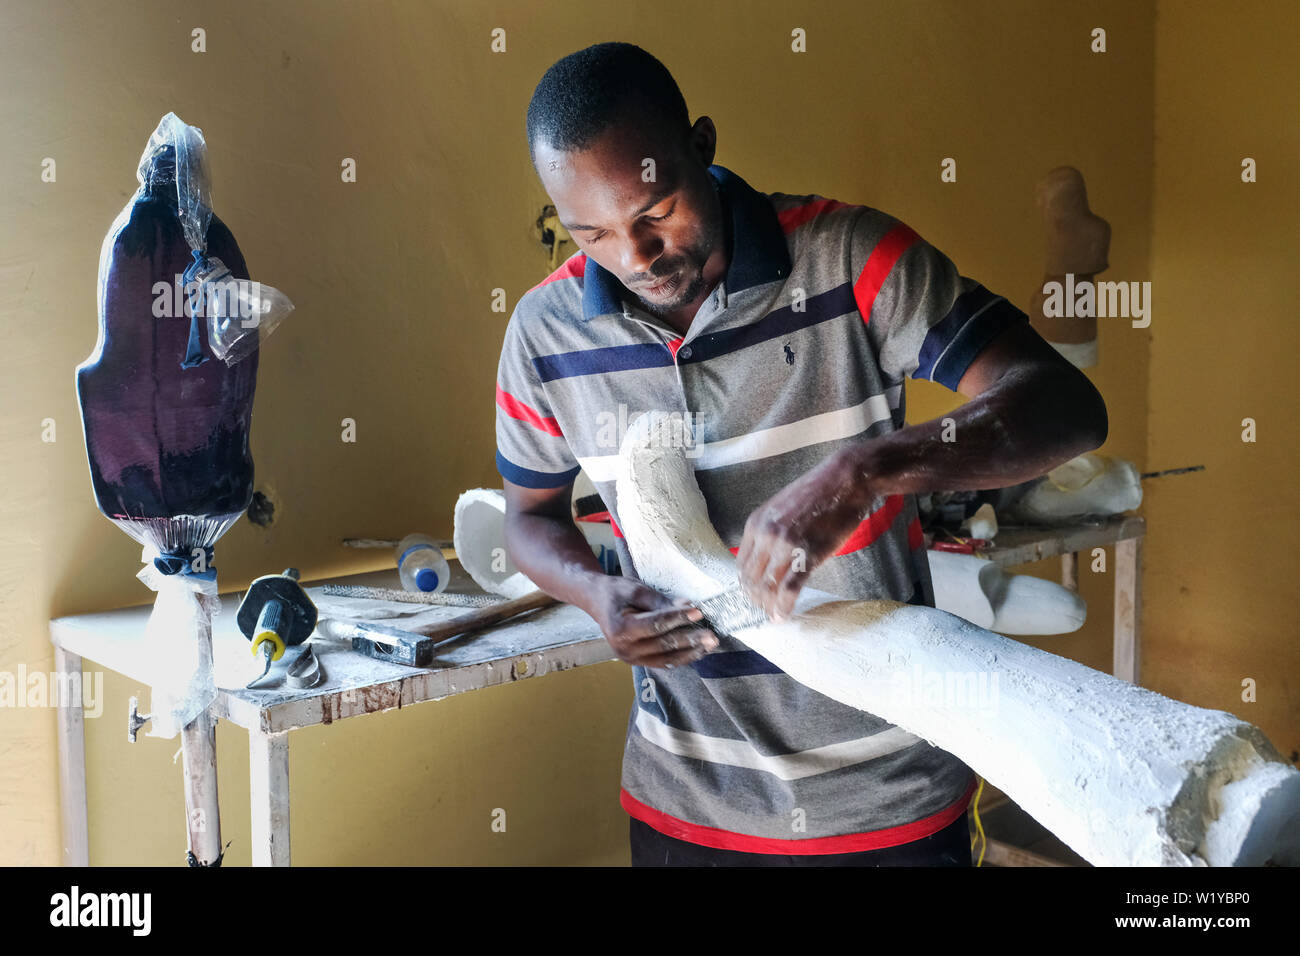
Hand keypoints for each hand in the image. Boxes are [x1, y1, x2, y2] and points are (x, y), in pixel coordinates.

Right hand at [588, 576, 718, 668]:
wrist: (597, 602)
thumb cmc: (616, 592)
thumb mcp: (637, 589)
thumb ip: (661, 602)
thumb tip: (689, 606)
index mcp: (620, 628)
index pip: (656, 625)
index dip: (678, 618)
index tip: (698, 611)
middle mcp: (624, 649)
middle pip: (663, 645)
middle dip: (690, 639)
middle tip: (712, 635)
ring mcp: (630, 658)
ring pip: (666, 659)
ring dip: (691, 653)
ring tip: (710, 645)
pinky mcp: (638, 662)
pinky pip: (663, 663)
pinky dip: (682, 658)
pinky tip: (698, 651)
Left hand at [737, 447, 872, 620]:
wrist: (845, 479)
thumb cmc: (818, 493)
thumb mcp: (781, 508)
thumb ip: (769, 531)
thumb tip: (766, 557)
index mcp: (755, 523)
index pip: (741, 564)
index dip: (747, 584)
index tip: (754, 595)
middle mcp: (765, 535)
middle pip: (751, 579)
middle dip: (756, 598)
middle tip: (764, 610)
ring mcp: (785, 546)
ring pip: (767, 587)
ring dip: (768, 606)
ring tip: (774, 615)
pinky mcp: (807, 555)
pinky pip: (788, 589)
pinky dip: (783, 607)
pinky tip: (783, 616)